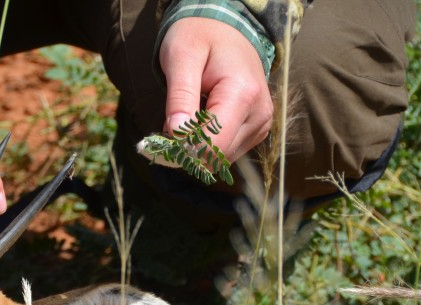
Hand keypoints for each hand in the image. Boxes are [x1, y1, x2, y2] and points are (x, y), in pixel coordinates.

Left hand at [159, 17, 272, 163]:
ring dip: (195, 147)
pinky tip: (199, 120)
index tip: (159, 141)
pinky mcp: (255, 132)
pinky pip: (225, 152)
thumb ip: (180, 96)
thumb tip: (177, 135)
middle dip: (186, 149)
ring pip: (219, 159)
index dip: (183, 150)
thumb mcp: (181, 57)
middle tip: (167, 126)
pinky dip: (206, 144)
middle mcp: (259, 115)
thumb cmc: (200, 38)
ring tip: (186, 116)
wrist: (225, 29)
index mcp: (243, 94)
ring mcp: (260, 125)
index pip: (213, 145)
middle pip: (216, 156)